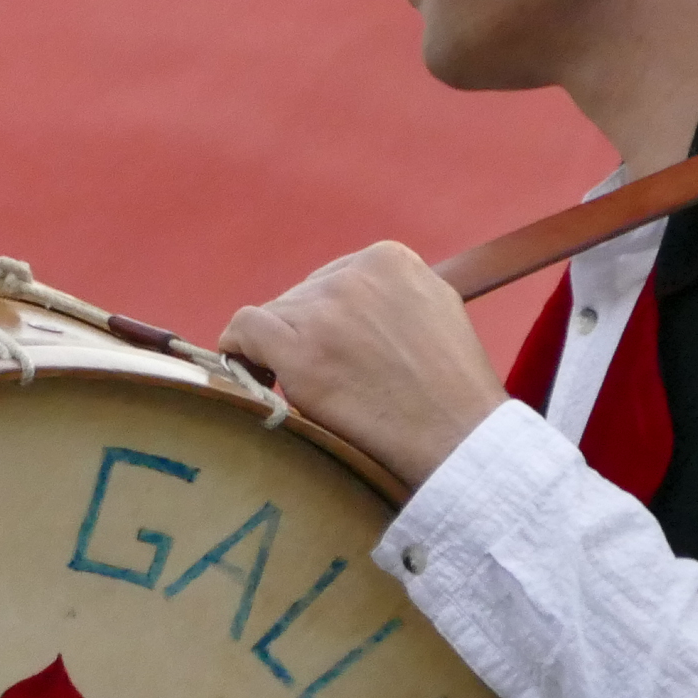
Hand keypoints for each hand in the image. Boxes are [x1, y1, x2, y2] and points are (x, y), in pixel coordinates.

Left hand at [219, 242, 507, 493]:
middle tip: (324, 379)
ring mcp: (325, 311)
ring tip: (301, 388)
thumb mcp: (434, 311)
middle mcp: (354, 276)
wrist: (459, 438)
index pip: (331, 279)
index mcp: (390, 259)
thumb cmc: (451, 391)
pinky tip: (249, 374)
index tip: (332, 350)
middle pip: (299, 297)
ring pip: (272, 316)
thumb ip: (389, 296)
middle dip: (304, 335)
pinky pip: (243, 331)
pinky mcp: (299, 350)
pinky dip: (237, 350)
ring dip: (277, 351)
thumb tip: (343, 303)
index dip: (326, 319)